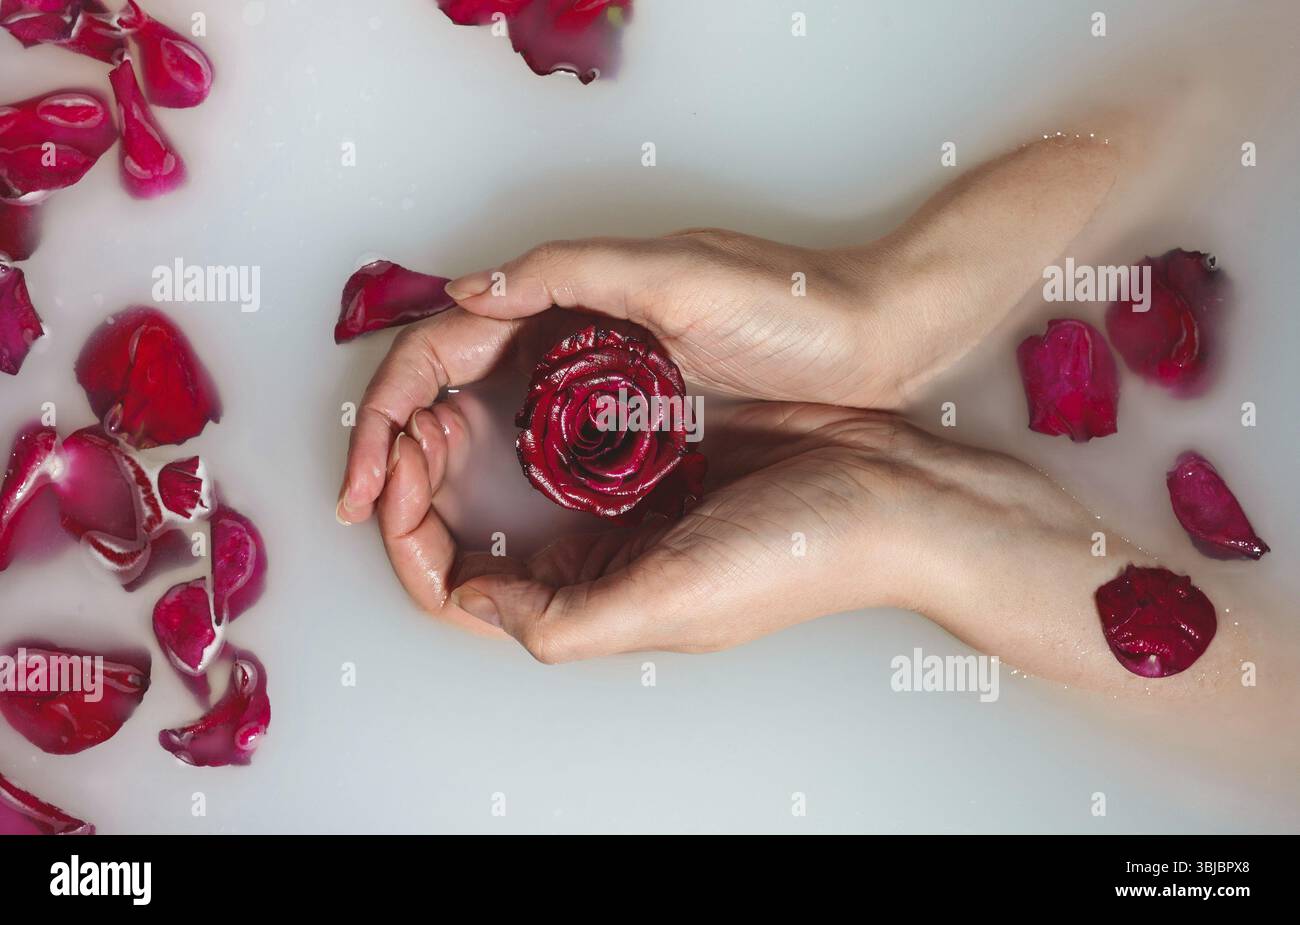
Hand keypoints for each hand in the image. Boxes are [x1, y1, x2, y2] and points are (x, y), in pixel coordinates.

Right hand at [337, 135, 1118, 524]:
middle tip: (381, 519)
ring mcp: (606, 376)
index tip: (362, 483)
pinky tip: (495, 515)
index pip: (443, 348)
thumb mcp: (685, 278)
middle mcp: (577, 332)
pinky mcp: (638, 411)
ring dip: (444, 470)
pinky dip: (506, 476)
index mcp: (571, 291)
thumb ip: (573, 272)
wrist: (884, 337)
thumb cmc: (798, 304)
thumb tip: (464, 291)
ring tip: (419, 526)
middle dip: (403, 452)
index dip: (389, 412)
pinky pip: (548, 444)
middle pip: (453, 389)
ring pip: (492, 420)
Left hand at [376, 396, 1247, 694]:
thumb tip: (466, 595)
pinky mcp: (651, 452)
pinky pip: (559, 434)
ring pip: (508, 482)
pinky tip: (502, 384)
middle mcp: (598, 561)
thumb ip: (562, 620)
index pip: (463, 592)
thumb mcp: (668, 605)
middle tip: (414, 431)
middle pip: (474, 534)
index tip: (397, 489)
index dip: (412, 546)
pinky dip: (519, 414)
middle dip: (425, 487)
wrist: (889, 493)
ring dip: (464, 446)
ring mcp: (624, 505)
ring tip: (442, 404)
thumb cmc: (793, 556)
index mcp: (591, 605)